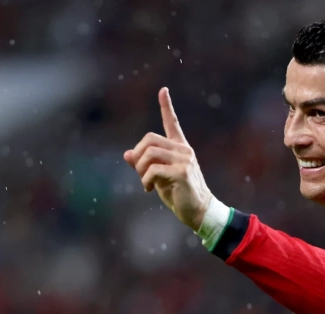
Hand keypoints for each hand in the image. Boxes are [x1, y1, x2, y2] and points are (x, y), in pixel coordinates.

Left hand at [124, 88, 213, 230]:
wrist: (198, 211)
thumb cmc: (178, 194)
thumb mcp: (158, 177)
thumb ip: (144, 165)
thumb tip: (127, 154)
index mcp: (180, 148)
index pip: (172, 123)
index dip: (166, 106)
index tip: (163, 90)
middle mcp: (183, 150)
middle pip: (149, 139)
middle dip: (137, 156)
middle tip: (139, 173)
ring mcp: (184, 160)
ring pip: (149, 154)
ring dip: (140, 169)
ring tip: (145, 182)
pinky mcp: (182, 172)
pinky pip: (153, 170)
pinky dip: (146, 180)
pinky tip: (149, 189)